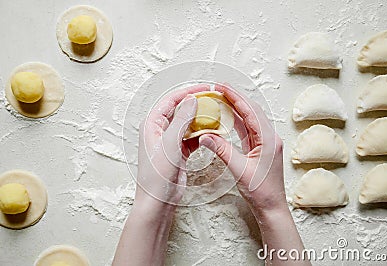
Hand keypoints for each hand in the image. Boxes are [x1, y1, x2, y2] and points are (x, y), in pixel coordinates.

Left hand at [134, 84, 207, 211]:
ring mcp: (170, 141)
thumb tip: (191, 100)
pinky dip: (202, 134)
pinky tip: (212, 132)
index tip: (204, 88)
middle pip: (180, 110)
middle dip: (196, 104)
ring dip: (200, 119)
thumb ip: (181, 120)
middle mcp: (159, 130)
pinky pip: (192, 137)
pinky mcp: (178, 151)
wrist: (158, 201)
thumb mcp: (170, 144)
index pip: (170, 100)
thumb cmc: (156, 176)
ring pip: (187, 123)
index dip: (188, 92)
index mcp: (151, 124)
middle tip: (212, 100)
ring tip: (215, 114)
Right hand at [199, 84, 286, 218]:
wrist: (271, 207)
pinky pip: (248, 130)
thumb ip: (222, 150)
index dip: (235, 97)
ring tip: (221, 99)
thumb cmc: (261, 191)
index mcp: (268, 139)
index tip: (222, 86)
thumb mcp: (239, 170)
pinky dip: (237, 121)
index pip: (250, 112)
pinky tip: (228, 117)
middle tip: (219, 89)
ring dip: (236, 108)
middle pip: (251, 111)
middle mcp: (270, 137)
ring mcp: (266, 142)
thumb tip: (205, 135)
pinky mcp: (261, 148)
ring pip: (250, 119)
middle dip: (236, 98)